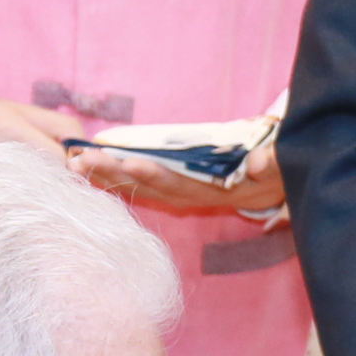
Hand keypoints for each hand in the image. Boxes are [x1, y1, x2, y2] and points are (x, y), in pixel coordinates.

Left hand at [72, 137, 285, 218]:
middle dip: (114, 174)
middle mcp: (190, 196)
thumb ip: (273, 163)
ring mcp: (179, 194)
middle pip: (147, 187)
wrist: (274, 189)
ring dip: (106, 177)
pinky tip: (85, 168)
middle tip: (81, 160)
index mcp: (213, 190)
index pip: (178, 182)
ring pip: (137, 188)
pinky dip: (113, 177)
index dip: (154, 174)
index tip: (129, 161)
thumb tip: (260, 163)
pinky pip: (137, 185)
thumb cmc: (276, 173)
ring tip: (73, 162)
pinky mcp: (171, 189)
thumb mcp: (282, 166)